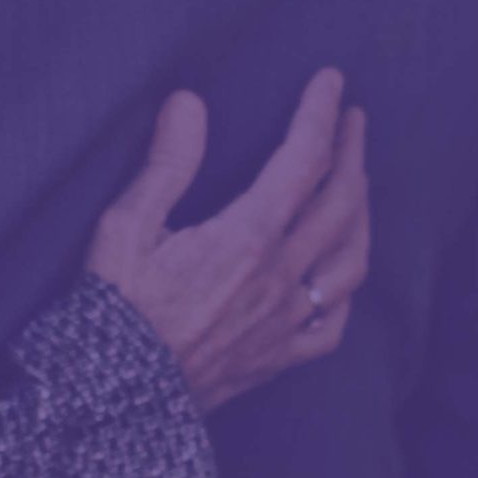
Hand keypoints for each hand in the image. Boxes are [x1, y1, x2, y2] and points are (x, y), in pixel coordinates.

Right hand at [86, 69, 369, 414]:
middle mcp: (280, 277)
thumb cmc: (115, 307)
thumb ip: (166, 163)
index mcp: (247, 237)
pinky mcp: (277, 359)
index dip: (320, 113)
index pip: (302, 160)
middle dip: (352, 153)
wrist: (116, 397)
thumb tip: (191, 102)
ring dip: (363, 213)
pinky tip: (341, 274)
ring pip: (352, 261)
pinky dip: (346, 289)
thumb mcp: (126, 225)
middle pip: (341, 204)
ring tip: (358, 184)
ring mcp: (286, 322)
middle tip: (354, 119)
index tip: (331, 80)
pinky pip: (333, 324)